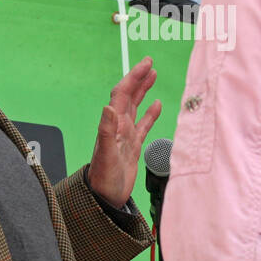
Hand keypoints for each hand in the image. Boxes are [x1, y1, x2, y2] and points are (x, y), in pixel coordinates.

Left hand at [88, 56, 161, 206]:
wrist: (104, 198)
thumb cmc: (103, 179)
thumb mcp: (106, 154)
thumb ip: (106, 131)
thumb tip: (108, 107)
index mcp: (112, 125)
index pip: (122, 94)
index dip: (133, 77)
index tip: (145, 63)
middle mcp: (118, 126)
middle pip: (128, 96)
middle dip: (138, 78)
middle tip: (149, 62)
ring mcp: (126, 135)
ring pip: (135, 107)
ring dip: (143, 91)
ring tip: (152, 75)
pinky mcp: (133, 146)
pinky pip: (143, 125)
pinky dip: (150, 113)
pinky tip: (157, 104)